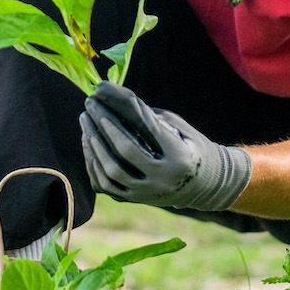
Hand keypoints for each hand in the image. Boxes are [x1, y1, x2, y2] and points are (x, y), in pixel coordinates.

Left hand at [80, 81, 251, 212]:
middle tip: (90, 103)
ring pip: (111, 172)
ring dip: (93, 144)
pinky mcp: (134, 200)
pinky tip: (89, 142)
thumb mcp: (177, 125)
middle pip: (125, 150)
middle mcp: (163, 179)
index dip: (121, 106)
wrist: (204, 185)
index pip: (145, 126)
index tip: (102, 89)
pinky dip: (93, 162)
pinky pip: (105, 184)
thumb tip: (111, 98)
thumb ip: (147, 116)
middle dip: (103, 123)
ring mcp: (147, 194)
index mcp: (180, 156)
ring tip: (85, 120)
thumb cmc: (188, 145)